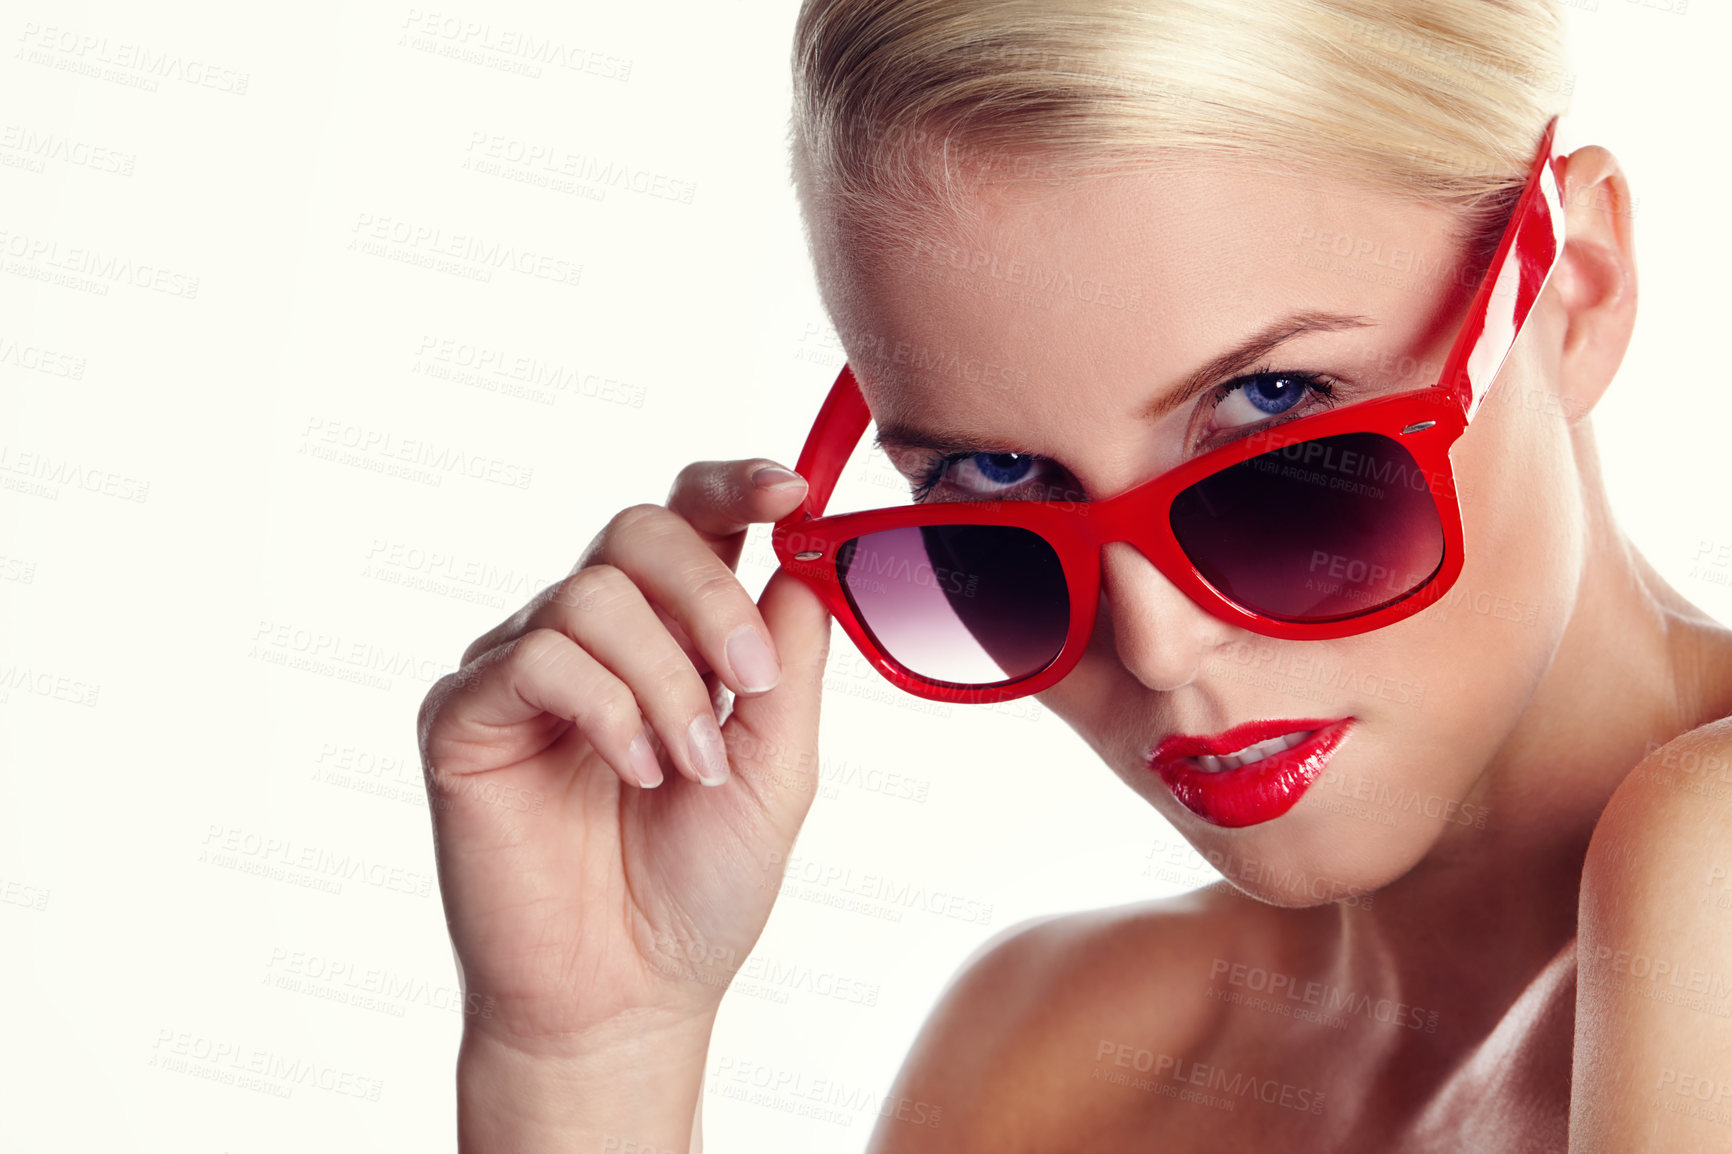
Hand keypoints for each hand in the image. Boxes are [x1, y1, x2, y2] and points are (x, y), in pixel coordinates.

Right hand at [417, 459, 829, 1057]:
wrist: (627, 996)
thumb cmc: (699, 887)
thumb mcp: (779, 763)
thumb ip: (791, 657)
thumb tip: (810, 552)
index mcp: (671, 635)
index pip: (692, 518)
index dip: (737, 484)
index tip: (790, 489)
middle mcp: (594, 637)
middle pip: (640, 529)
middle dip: (709, 596)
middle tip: (750, 681)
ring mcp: (524, 671)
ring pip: (592, 595)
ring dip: (664, 681)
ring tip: (687, 769)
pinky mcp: (466, 715)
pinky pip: (536, 658)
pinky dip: (606, 709)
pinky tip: (635, 772)